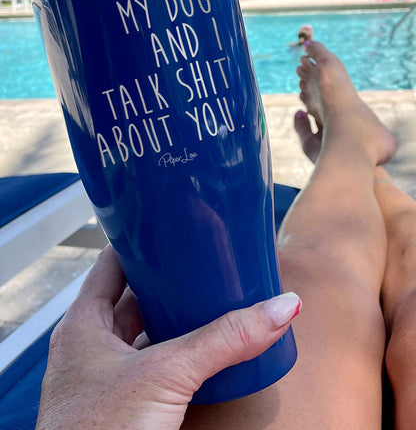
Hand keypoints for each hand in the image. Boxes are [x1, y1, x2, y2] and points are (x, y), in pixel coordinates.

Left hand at [36, 246, 300, 429]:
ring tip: (208, 296)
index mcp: (83, 324)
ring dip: (174, 317)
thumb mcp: (166, 375)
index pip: (110, 263)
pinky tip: (202, 349)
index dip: (138, 241)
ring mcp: (108, 378)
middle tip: (201, 260)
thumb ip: (224, 340)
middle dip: (166, 280)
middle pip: (132, 297)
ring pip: (146, 333)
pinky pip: (156, 365)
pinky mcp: (127, 406)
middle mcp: (91, 347)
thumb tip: (279, 308)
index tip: (170, 226)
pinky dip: (179, 353)